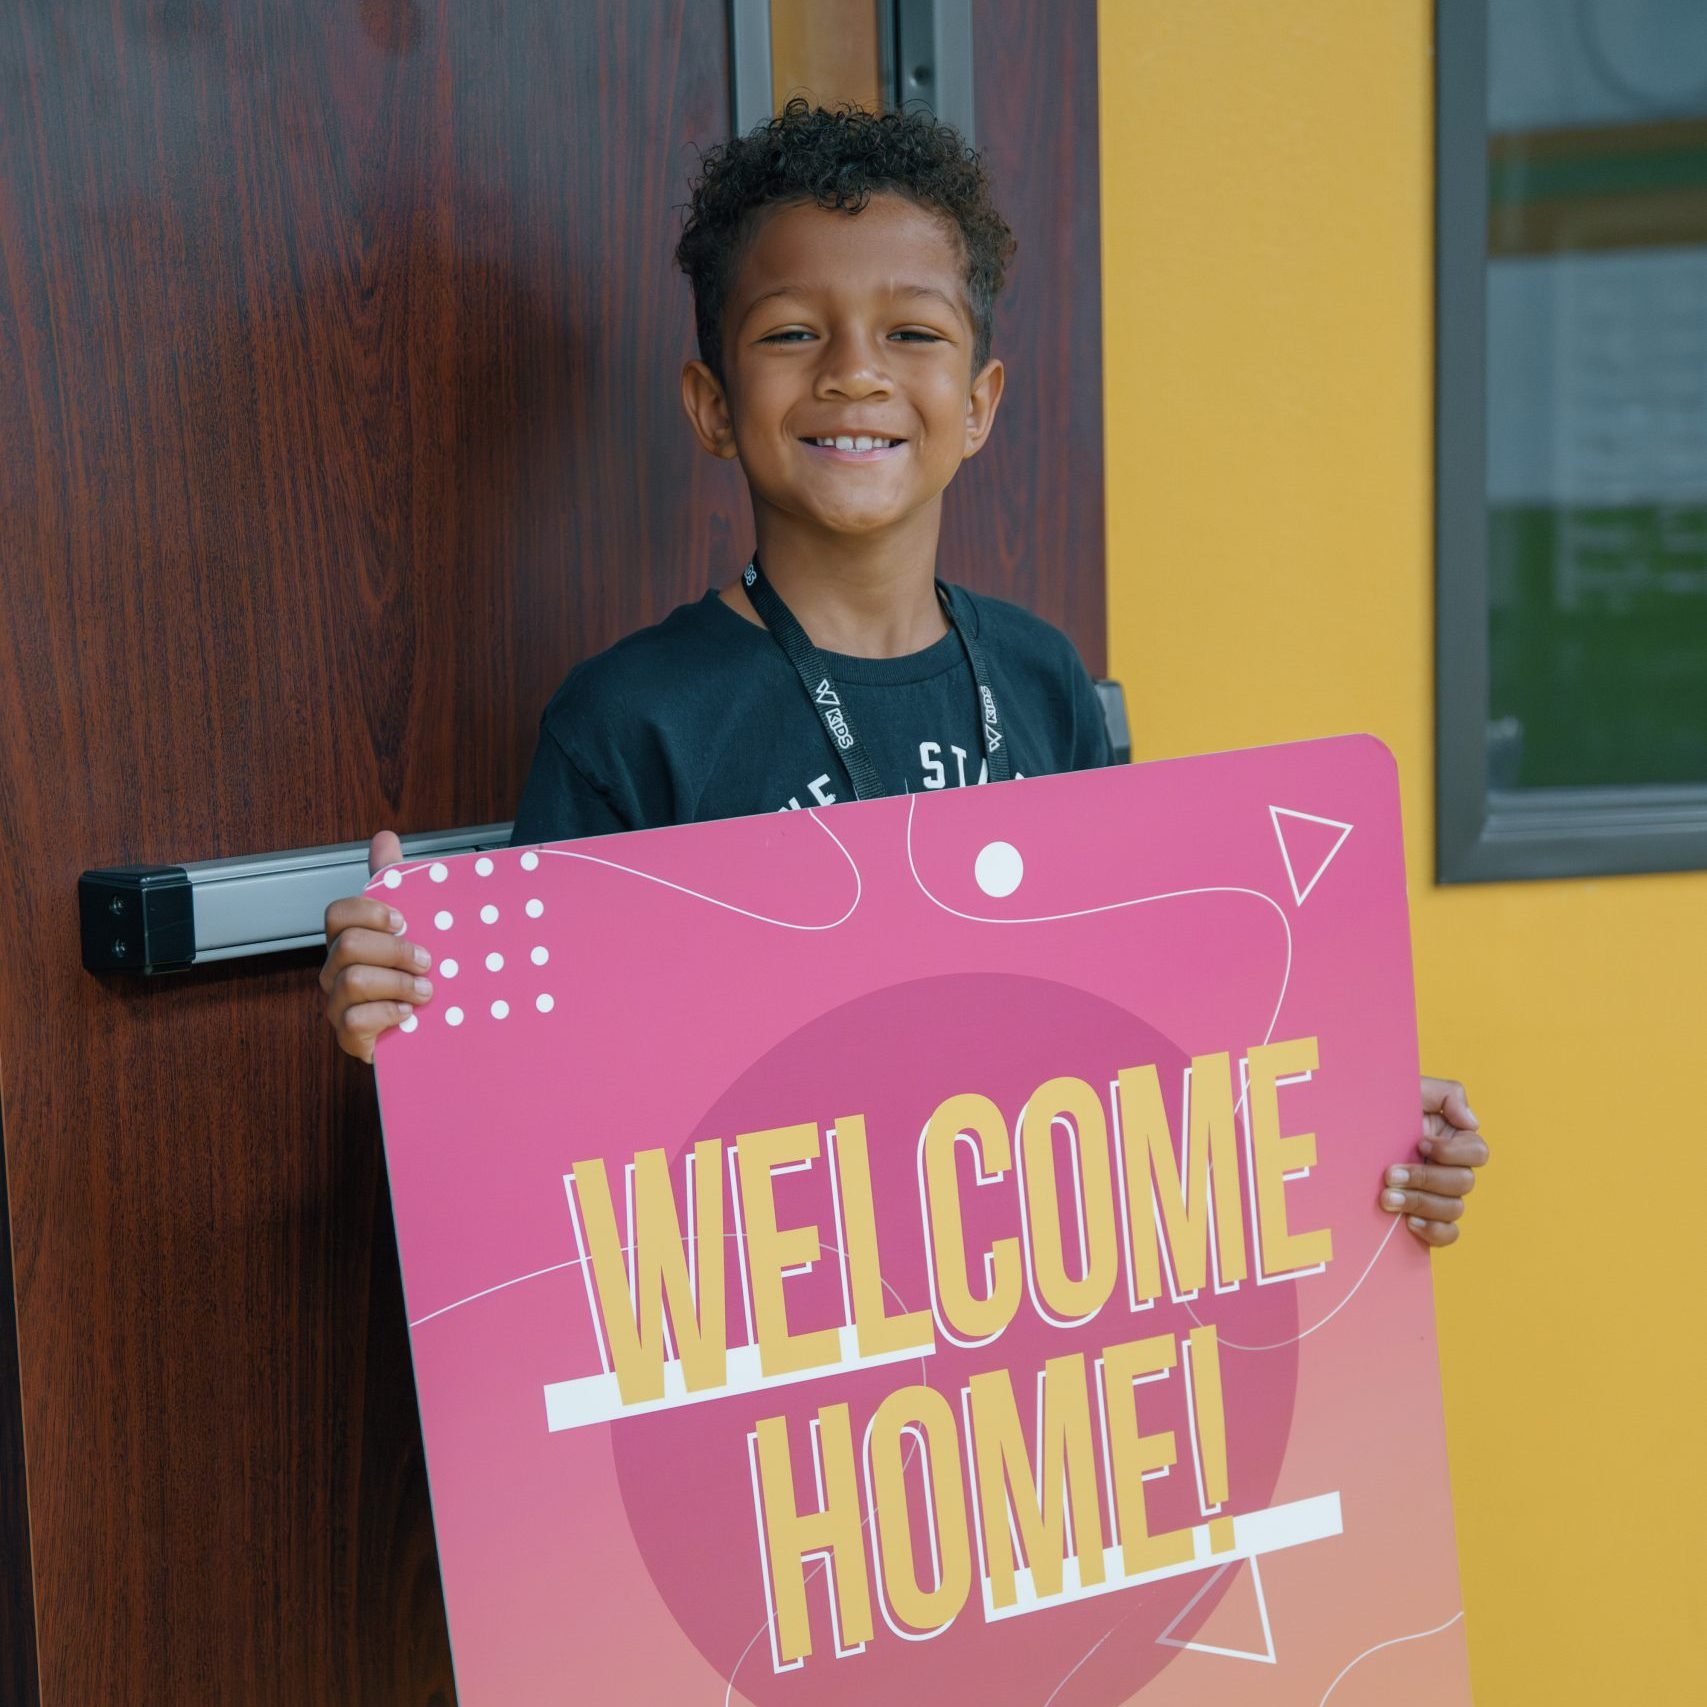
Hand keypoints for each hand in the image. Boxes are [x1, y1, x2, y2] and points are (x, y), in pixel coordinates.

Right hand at [319, 830, 433, 1063]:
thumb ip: (396, 881)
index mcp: (348, 940)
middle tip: (428, 960)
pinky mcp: (348, 1037)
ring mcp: (338, 1004)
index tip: (404, 920)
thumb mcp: (414, 926)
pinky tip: (408, 1014)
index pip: (338, 914)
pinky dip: (387, 1013)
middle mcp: (336, 970)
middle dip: (395, 950)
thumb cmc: (413, 975)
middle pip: (349, 945)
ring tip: (425, 990)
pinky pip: (354, 1020)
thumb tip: (384, 838)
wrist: (428, 1031)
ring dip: (397, 982)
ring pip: (352, 980)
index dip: (369, 912)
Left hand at [1378, 1076, 1488, 1248]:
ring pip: (1454, 1208)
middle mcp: (1450, 1168)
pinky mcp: (1427, 1217)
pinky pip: (1448, 1233)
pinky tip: (1409, 1223)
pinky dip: (1434, 1231)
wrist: (1344, 1130)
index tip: (1419, 1143)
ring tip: (1386, 1198)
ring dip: (1420, 1203)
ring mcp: (1439, 1195)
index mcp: (1453, 1140)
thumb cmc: (1380, 1106)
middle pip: (1464, 1182)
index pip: (1477, 1152)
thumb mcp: (1411, 1089)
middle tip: (1389, 1174)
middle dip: (1425, 1178)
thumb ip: (1448, 1094)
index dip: (1451, 1151)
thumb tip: (1471, 1122)